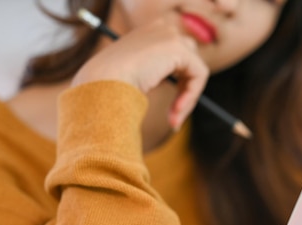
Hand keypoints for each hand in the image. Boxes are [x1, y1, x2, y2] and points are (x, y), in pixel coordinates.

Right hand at [72, 14, 208, 128]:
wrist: (102, 83)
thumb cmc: (109, 86)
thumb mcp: (136, 77)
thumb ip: (155, 75)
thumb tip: (179, 93)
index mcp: (148, 33)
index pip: (177, 60)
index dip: (178, 88)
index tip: (169, 115)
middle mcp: (160, 28)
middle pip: (189, 64)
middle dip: (185, 95)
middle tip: (173, 120)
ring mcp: (170, 35)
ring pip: (195, 71)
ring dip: (188, 99)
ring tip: (173, 118)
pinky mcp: (179, 47)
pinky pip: (199, 75)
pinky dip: (191, 96)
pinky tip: (176, 109)